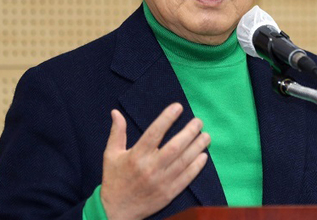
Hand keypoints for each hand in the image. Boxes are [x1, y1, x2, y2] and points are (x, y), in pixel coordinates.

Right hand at [100, 103, 210, 219]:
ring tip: (206, 135)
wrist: (116, 211)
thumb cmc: (114, 179)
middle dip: (189, 132)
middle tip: (199, 121)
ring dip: (197, 147)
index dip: (167, 118)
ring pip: (184, 161)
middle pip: (175, 146)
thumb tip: (115, 112)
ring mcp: (161, 181)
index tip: (178, 107)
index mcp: (136, 156)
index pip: (154, 133)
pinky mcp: (169, 193)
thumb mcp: (111, 155)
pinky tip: (204, 156)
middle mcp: (150, 168)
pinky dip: (196, 167)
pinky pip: (186, 178)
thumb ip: (117, 133)